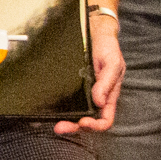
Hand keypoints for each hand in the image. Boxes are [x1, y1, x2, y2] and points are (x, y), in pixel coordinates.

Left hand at [56, 15, 124, 134]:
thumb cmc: (107, 48)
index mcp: (108, 96)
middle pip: (87, 122)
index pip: (105, 120)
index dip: (95, 126)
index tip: (83, 122)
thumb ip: (107, 82)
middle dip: (74, 128)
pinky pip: (64, 102)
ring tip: (53, 123)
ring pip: (74, 115)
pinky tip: (47, 111)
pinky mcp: (70, 88)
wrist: (94, 32)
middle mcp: (95, 98)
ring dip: (65, 121)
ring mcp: (82, 94)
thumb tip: (99, 101)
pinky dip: (57, 110)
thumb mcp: (113, 62)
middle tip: (60, 127)